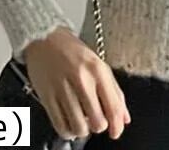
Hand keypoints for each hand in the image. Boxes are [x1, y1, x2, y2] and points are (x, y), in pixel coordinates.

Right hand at [23, 26, 130, 140]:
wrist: (44, 37)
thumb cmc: (72, 49)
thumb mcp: (98, 64)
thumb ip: (114, 91)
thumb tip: (124, 118)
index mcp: (98, 70)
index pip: (113, 107)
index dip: (117, 126)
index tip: (116, 131)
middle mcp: (81, 80)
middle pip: (98, 122)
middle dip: (99, 126)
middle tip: (96, 119)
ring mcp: (63, 89)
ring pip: (79, 128)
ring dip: (83, 129)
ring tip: (81, 120)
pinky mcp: (47, 97)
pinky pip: (60, 126)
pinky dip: (67, 131)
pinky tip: (69, 122)